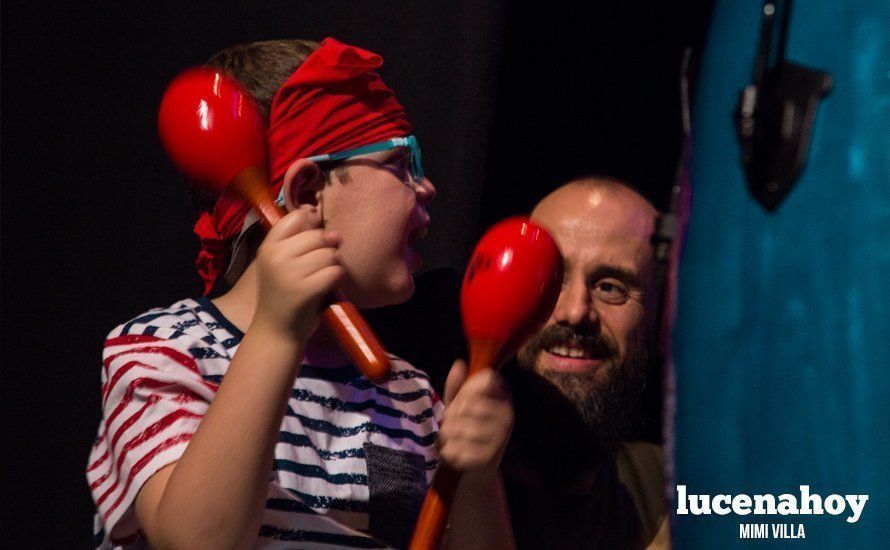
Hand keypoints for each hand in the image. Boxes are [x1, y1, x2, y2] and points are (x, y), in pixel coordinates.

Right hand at [253, 206, 345, 340]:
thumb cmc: (283, 295)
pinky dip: (335, 279)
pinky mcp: (305, 289)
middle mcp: (276, 256)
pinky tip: (326, 288)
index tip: (314, 240)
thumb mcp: (282, 264)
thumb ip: (301, 243)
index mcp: (268, 247)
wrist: (276, 331)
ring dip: (331, 266)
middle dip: (325, 250)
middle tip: (316, 268)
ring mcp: (289, 273)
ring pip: (328, 254)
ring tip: (319, 279)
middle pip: (318, 237)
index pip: (295, 217)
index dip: (311, 223)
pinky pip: (334, 272)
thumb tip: (334, 233)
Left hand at [438, 360, 513, 474]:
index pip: (486, 379)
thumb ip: (457, 385)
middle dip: (451, 414)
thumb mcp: (460, 403)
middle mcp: (507, 415)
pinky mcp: (488, 459)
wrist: (476, 469)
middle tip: (452, 423)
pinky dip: (448, 451)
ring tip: (451, 437)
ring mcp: (500, 438)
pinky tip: (455, 452)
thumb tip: (459, 364)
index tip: (462, 399)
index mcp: (504, 397)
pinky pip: (455, 448)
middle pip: (467, 403)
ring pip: (457, 427)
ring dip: (446, 434)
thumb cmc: (467, 428)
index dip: (467, 388)